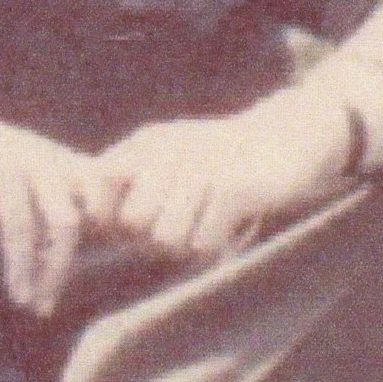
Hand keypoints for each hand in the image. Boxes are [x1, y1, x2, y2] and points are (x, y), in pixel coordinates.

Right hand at [0, 91, 125, 314]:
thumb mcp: (0, 207)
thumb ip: (30, 231)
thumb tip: (52, 273)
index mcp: (60, 167)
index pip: (112, 199)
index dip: (120, 235)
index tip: (94, 284)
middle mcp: (54, 160)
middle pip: (98, 215)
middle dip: (78, 265)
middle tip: (49, 306)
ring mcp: (30, 160)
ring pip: (64, 222)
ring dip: (52, 273)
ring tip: (34, 306)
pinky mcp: (0, 165)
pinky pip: (21, 221)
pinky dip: (21, 262)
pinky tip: (14, 288)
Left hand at [91, 89, 357, 264]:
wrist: (290, 138)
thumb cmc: (225, 160)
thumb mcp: (172, 160)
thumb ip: (130, 182)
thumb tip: (92, 219)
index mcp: (148, 142)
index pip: (99, 183)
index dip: (109, 212)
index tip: (135, 221)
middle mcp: (168, 149)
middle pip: (132, 222)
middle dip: (154, 235)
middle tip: (188, 220)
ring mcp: (201, 167)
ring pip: (165, 239)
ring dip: (189, 240)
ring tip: (212, 218)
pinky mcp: (232, 188)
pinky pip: (202, 243)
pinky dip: (217, 242)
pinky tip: (234, 220)